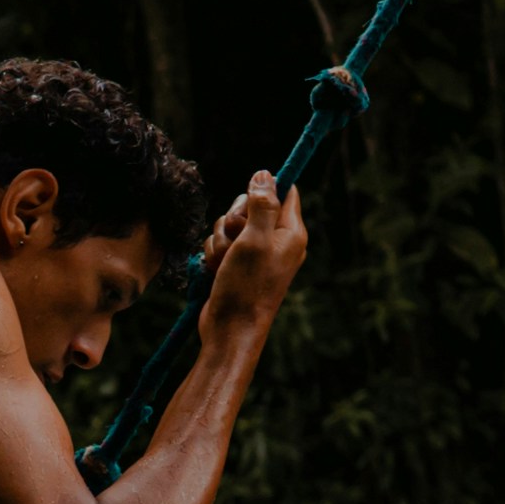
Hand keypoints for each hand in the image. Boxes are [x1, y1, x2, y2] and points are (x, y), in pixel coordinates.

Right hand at [194, 174, 309, 339]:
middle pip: (249, 205)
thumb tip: (264, 173)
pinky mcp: (237, 264)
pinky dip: (214, 256)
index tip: (248, 204)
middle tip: (236, 242)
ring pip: (228, 225)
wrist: (229, 330)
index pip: (284, 192)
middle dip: (233, 221)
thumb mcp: (254, 240)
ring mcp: (256, 253)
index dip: (262, 191)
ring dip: (220, 242)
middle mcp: (276, 241)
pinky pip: (220, 243)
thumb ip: (261, 204)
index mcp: (290, 232)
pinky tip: (217, 272)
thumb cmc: (246, 288)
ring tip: (225, 264)